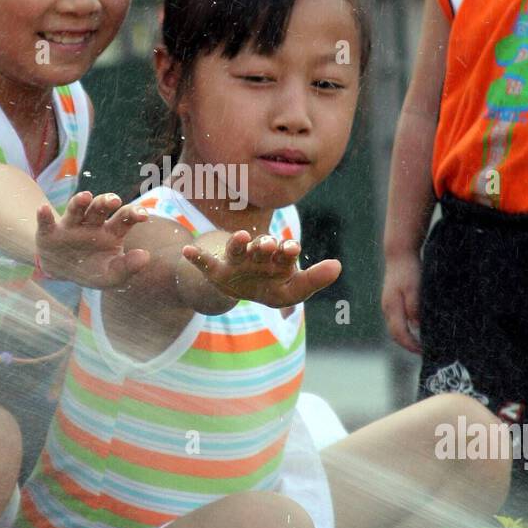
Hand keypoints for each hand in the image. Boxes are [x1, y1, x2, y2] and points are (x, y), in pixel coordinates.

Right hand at [35, 192, 149, 287]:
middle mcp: (92, 224)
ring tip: (85, 197)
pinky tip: (43, 209)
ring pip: (76, 209)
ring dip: (79, 201)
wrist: (64, 274)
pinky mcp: (49, 233)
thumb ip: (129, 267)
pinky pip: (46, 223)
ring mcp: (70, 226)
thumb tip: (146, 256)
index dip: (133, 214)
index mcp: (111, 231)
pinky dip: (44, 216)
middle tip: (114, 201)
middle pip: (100, 208)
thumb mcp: (112, 276)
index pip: (124, 218)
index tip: (143, 216)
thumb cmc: (93, 271)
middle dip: (106, 201)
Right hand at [180, 231, 340, 308]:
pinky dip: (196, 257)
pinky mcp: (216, 269)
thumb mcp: (292, 290)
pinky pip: (204, 262)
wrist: (237, 287)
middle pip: (262, 248)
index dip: (287, 251)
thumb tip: (339, 265)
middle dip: (265, 246)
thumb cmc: (269, 285)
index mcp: (277, 259)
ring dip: (239, 243)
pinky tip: (187, 251)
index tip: (292, 247)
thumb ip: (314, 280)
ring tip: (241, 237)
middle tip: (269, 244)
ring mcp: (235, 261)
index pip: (285, 254)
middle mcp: (257, 255)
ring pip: (237, 250)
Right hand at [382, 250, 421, 353]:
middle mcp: (387, 308)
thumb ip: (414, 308)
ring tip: (421, 342)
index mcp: (392, 307)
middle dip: (407, 345)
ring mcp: (388, 304)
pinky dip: (405, 328)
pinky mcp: (391, 300)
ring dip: (406, 337)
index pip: (400, 334)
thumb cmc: (409, 270)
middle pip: (395, 334)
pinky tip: (416, 327)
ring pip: (395, 328)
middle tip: (423, 351)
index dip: (411, 345)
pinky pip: (397, 320)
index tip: (423, 351)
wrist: (399, 254)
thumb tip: (417, 326)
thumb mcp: (415, 289)